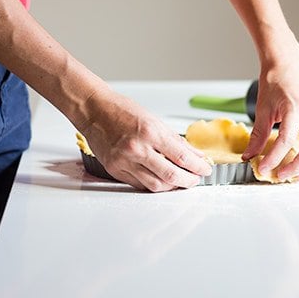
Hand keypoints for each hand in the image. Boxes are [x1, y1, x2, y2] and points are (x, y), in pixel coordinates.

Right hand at [79, 88, 210, 191]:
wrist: (93, 110)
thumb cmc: (122, 111)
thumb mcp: (155, 121)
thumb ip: (176, 141)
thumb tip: (195, 155)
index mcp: (150, 133)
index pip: (182, 157)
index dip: (198, 166)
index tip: (205, 169)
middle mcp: (137, 149)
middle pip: (171, 175)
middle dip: (189, 180)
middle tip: (196, 179)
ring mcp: (124, 161)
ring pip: (156, 185)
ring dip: (172, 186)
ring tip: (181, 181)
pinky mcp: (115, 170)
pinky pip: (139, 184)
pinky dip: (154, 184)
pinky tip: (162, 180)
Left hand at [242, 59, 298, 181]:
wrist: (287, 67)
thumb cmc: (275, 83)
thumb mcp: (263, 108)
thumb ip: (258, 135)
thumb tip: (250, 156)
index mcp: (295, 107)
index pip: (287, 139)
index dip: (274, 157)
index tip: (263, 168)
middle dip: (298, 167)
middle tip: (281, 176)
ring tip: (297, 176)